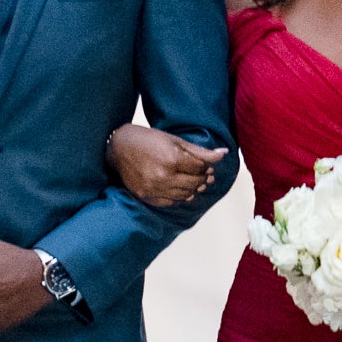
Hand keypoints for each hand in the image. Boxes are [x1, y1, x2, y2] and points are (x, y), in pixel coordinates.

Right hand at [108, 125, 227, 209]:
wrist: (118, 147)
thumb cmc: (147, 140)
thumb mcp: (174, 140)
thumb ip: (199, 151)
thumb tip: (223, 154)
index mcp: (172, 159)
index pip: (200, 168)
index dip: (207, 166)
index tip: (208, 165)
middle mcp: (163, 176)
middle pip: (195, 183)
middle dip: (203, 178)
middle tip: (206, 174)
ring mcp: (154, 189)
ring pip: (185, 195)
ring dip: (193, 188)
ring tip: (195, 181)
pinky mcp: (147, 196)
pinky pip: (171, 202)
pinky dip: (179, 197)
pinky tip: (180, 188)